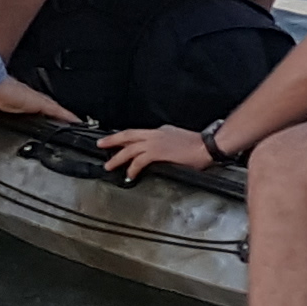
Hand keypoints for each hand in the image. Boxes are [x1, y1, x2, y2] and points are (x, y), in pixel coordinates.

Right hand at [0, 76, 77, 140]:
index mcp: (14, 104)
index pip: (32, 111)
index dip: (41, 117)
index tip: (50, 125)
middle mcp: (26, 101)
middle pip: (47, 110)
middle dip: (58, 119)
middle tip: (71, 127)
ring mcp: (32, 100)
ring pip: (54, 109)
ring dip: (65, 117)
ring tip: (78, 124)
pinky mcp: (35, 101)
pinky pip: (55, 108)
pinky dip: (65, 115)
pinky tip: (75, 121)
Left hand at [96, 121, 220, 179]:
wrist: (206, 147)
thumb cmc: (195, 145)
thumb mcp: (175, 137)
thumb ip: (164, 141)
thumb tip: (157, 149)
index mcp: (158, 131)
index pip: (136, 133)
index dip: (123, 137)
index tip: (114, 141)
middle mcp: (154, 134)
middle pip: (127, 136)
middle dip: (112, 140)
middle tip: (101, 145)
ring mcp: (154, 143)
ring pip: (129, 148)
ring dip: (117, 158)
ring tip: (109, 165)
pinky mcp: (157, 152)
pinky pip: (139, 161)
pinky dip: (132, 167)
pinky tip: (129, 174)